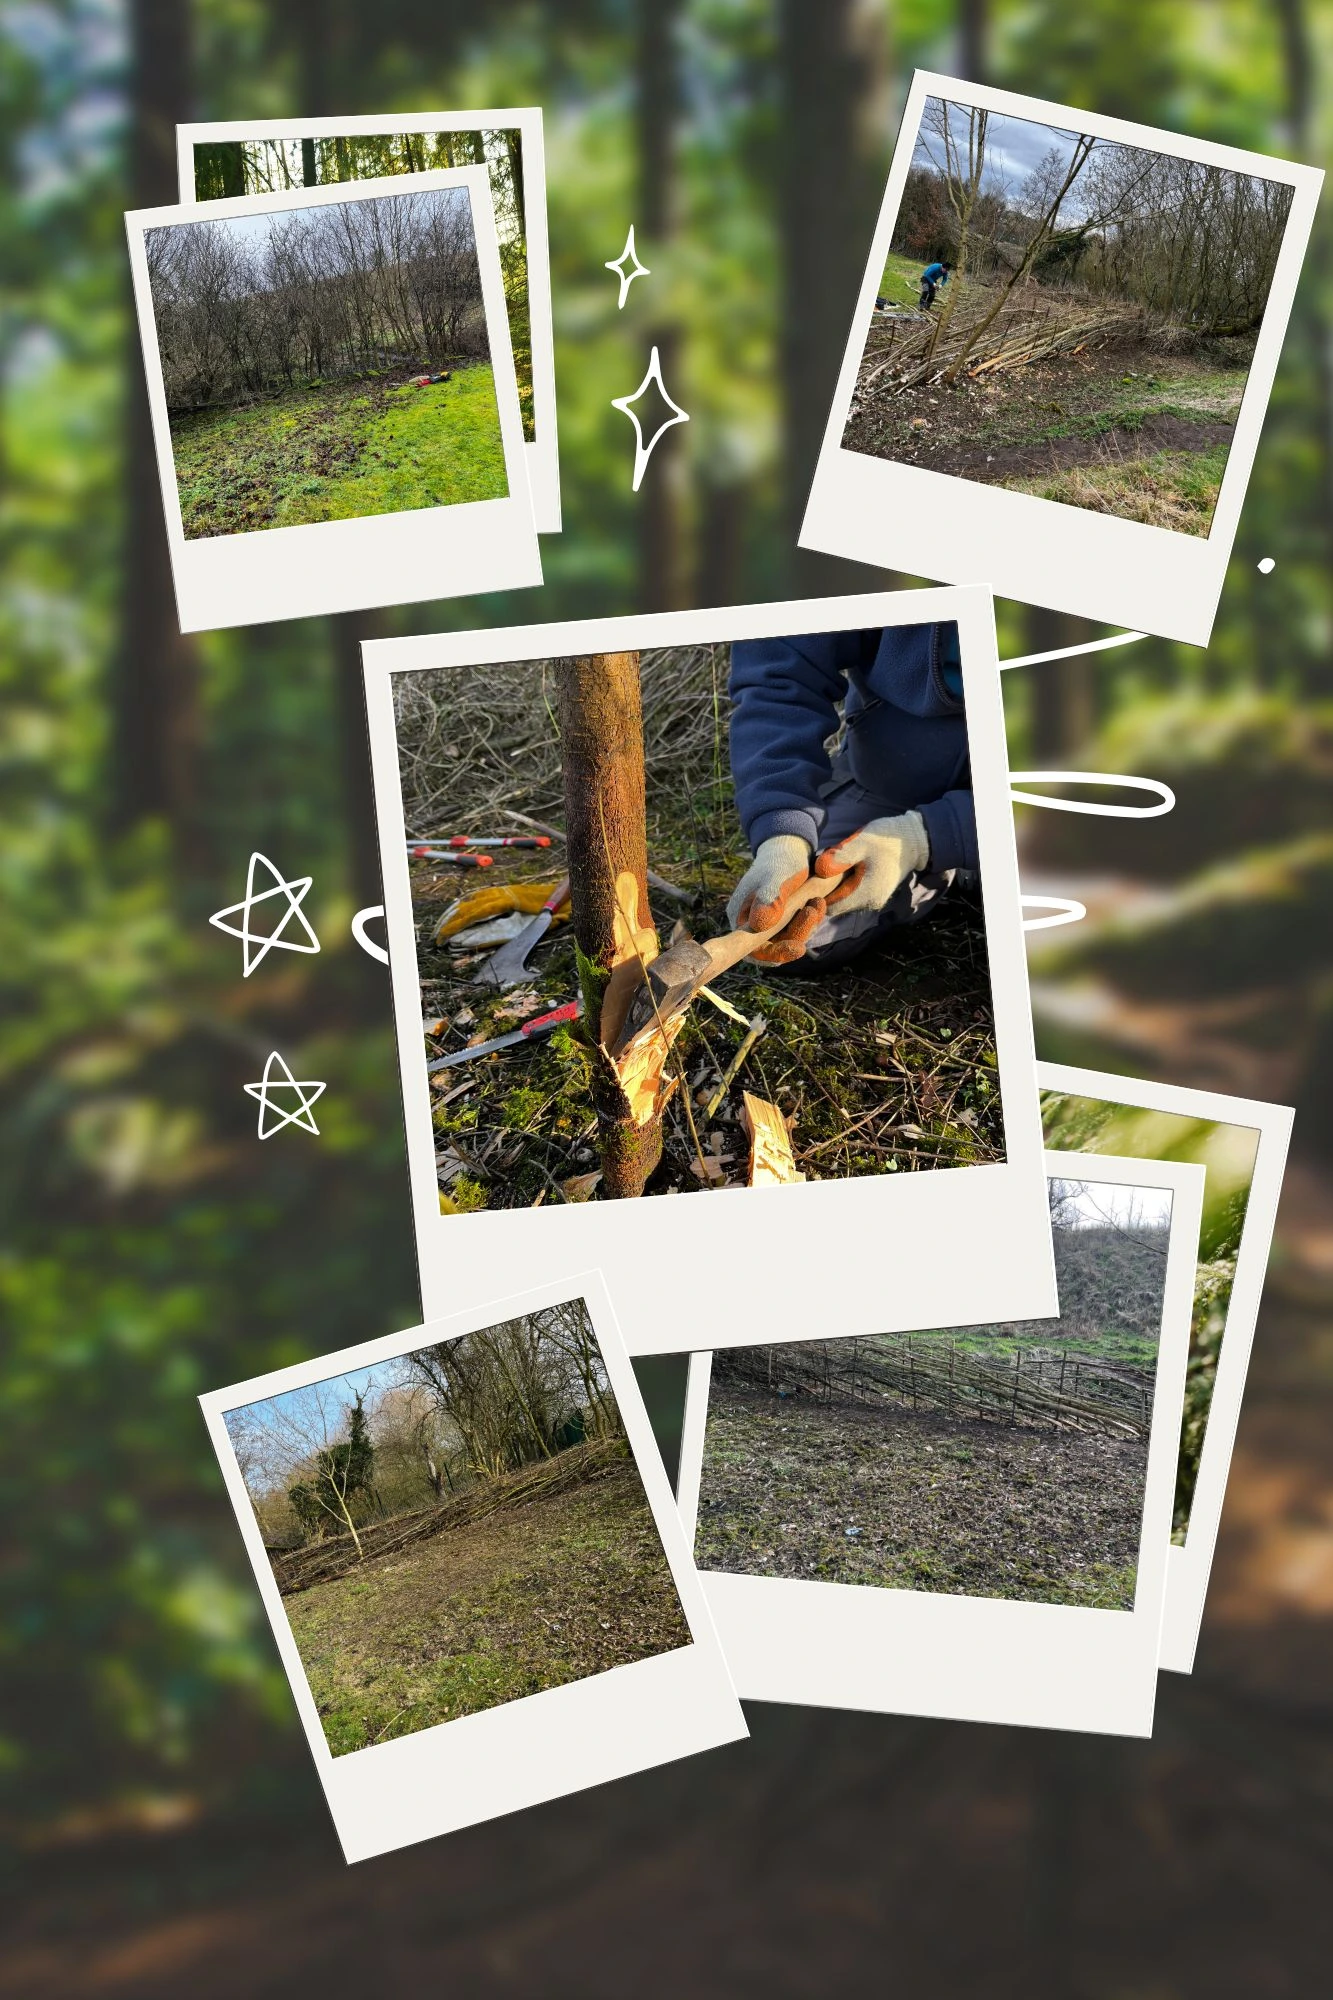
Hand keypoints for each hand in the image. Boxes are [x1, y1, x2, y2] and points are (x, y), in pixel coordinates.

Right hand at [726, 834, 826, 964]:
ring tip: (818, 902)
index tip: (798, 947)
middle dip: (797, 934)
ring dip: (806, 926)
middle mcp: (751, 924)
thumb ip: (770, 900)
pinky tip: (817, 904)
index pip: (753, 949)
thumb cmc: (779, 860)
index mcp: (741, 917)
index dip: (775, 953)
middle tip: (813, 911)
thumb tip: (759, 925)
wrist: (787, 848)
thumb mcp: (777, 877)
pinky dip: (808, 921)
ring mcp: (767, 923)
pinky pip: (795, 930)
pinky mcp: (781, 921)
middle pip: (774, 947)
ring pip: (787, 939)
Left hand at [813, 812, 928, 914]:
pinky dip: (845, 884)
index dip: (818, 894)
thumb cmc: (886, 839)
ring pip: (843, 900)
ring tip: (838, 863)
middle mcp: (870, 903)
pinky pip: (851, 895)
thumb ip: (840, 857)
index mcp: (867, 894)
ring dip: (836, 885)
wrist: (912, 841)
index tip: (814, 876)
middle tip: (826, 865)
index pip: (831, 906)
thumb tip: (818, 869)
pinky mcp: (874, 895)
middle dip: (826, 888)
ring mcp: (873, 901)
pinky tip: (846, 867)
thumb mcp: (861, 842)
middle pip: (835, 904)